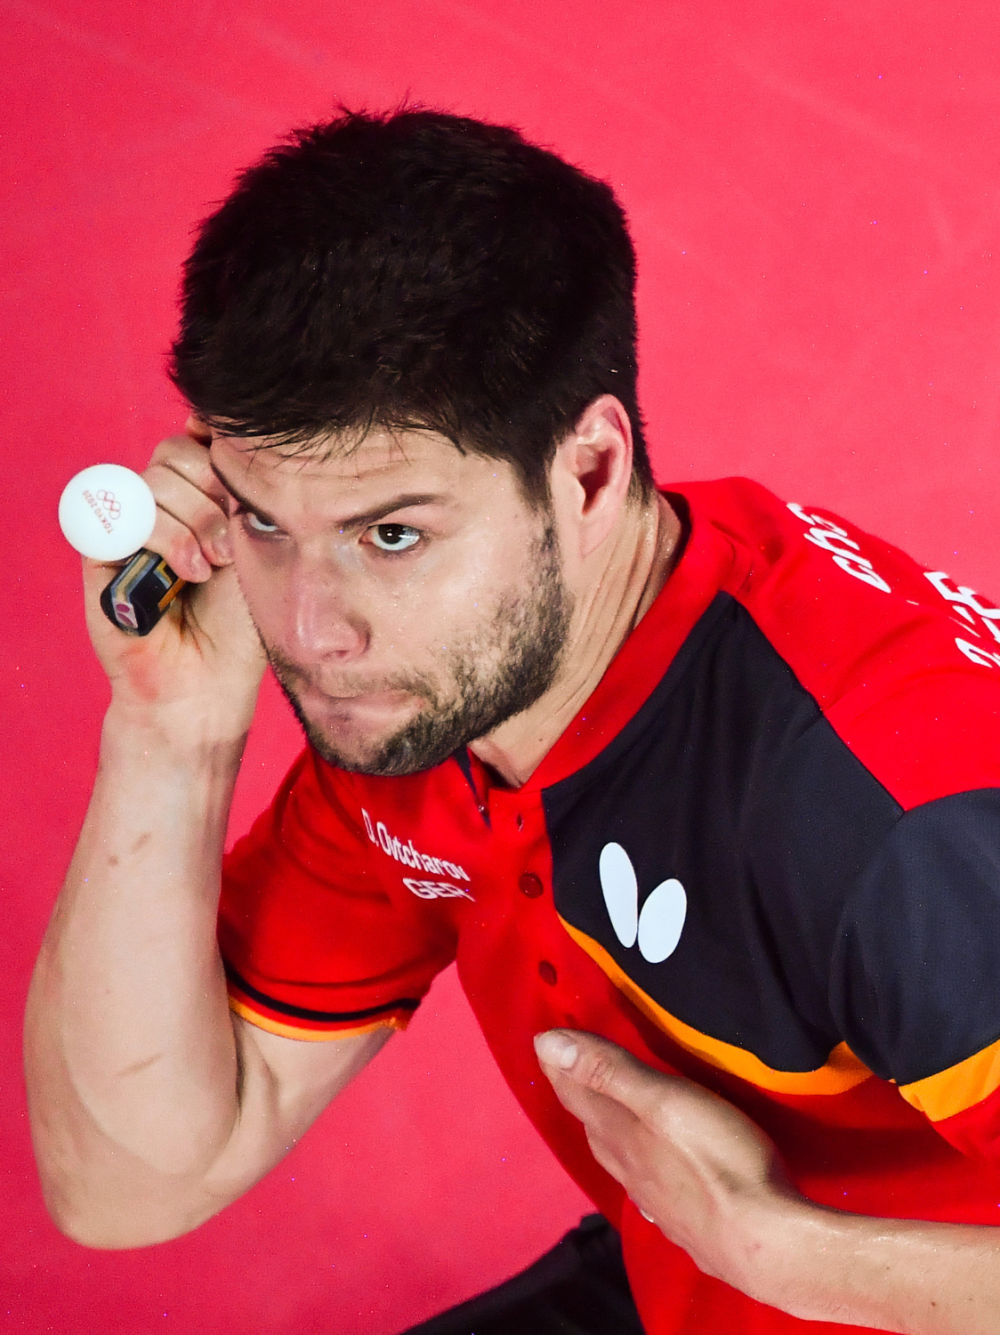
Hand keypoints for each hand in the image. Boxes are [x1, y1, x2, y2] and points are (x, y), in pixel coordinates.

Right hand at [82, 418, 264, 738]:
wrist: (208, 680)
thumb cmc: (239, 621)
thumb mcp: (254, 543)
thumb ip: (239, 487)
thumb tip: (218, 424)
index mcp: (196, 497)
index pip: (195, 437)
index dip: (218, 449)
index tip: (242, 488)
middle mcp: (160, 507)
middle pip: (174, 450)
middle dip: (212, 492)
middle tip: (230, 546)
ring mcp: (128, 526)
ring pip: (153, 480)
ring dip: (193, 523)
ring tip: (209, 567)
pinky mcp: (99, 551)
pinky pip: (123, 513)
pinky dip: (162, 538)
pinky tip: (183, 573)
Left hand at [535, 1030, 800, 1294]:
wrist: (764, 1246)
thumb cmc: (717, 1161)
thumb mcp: (663, 1101)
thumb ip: (609, 1072)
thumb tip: (544, 1045)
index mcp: (619, 1136)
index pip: (578, 1094)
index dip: (561, 1065)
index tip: (544, 1040)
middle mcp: (629, 1169)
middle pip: (594, 1126)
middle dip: (580, 1095)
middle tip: (570, 1070)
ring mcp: (656, 1201)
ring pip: (620, 1159)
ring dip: (607, 1131)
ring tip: (606, 1115)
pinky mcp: (686, 1222)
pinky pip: (648, 1187)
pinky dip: (639, 1167)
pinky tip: (652, 1175)